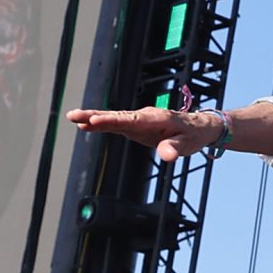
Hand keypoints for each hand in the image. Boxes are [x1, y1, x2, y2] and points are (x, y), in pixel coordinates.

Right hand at [70, 105, 223, 162]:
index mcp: (157, 119)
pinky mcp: (136, 126)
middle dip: (96, 116)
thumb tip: (167, 156)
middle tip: (74, 115)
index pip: (131, 120)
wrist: (199, 127)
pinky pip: (116, 124)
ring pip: (114, 118)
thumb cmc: (194, 134)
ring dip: (94, 118)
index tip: (96, 120)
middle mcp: (145, 116)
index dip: (113, 120)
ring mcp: (139, 121)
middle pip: (117, 116)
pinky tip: (86, 125)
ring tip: (73, 118)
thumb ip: (175, 148)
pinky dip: (102, 124)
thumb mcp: (188, 143)